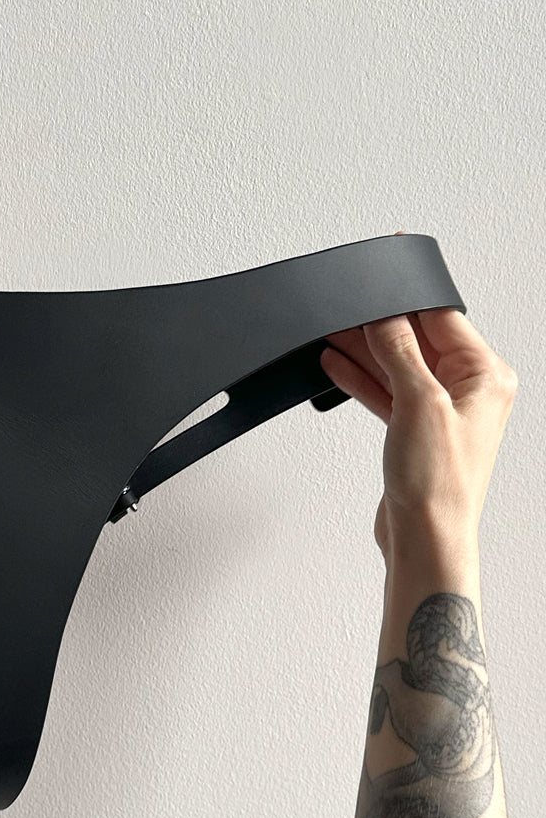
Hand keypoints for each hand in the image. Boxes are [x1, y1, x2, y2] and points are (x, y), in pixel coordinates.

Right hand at [319, 262, 517, 559]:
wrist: (424, 538)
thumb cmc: (439, 485)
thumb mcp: (418, 403)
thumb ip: (399, 353)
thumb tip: (385, 316)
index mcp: (485, 377)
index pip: (443, 319)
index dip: (409, 296)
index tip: (382, 278)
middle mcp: (468, 391)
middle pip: (417, 340)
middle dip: (380, 324)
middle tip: (347, 310)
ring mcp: (440, 411)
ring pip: (397, 365)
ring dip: (365, 350)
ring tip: (333, 332)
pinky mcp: (414, 431)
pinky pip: (386, 392)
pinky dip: (362, 379)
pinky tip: (337, 364)